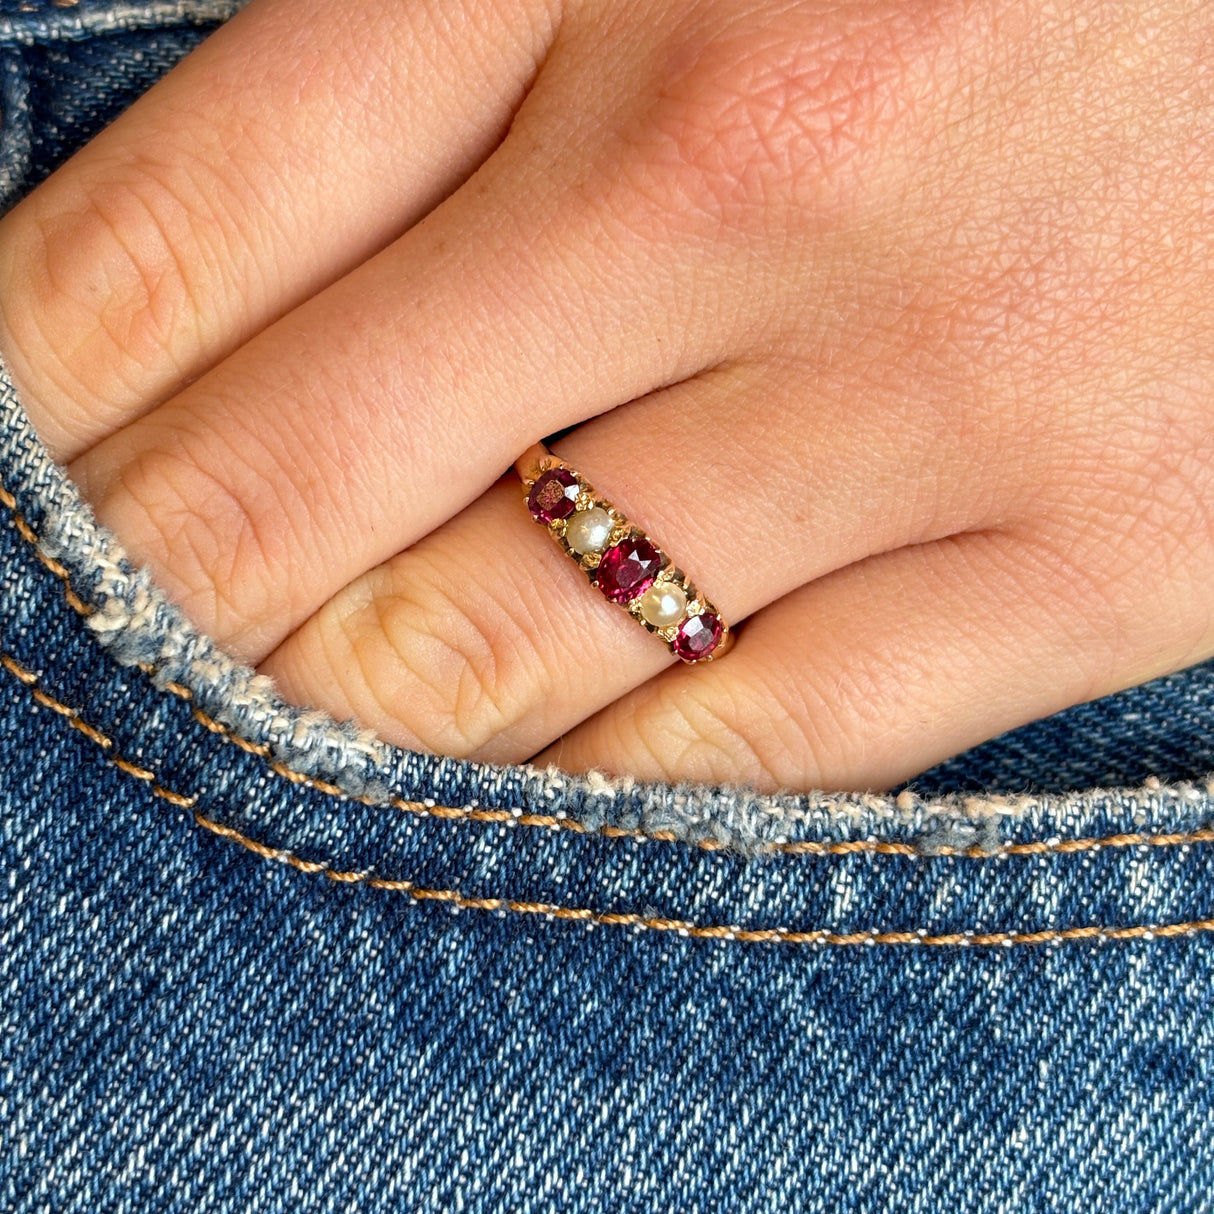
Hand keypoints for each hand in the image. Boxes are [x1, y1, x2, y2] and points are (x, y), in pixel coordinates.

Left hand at [2, 0, 1210, 792]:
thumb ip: (429, 78)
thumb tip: (190, 310)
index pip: (171, 244)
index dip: (30, 402)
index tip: (7, 475)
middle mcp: (756, 172)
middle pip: (292, 492)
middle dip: (146, 602)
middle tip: (106, 640)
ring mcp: (945, 383)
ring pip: (503, 664)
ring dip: (336, 727)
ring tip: (277, 730)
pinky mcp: (1116, 544)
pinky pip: (757, 748)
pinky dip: (594, 790)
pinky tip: (522, 784)